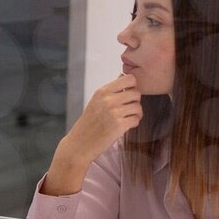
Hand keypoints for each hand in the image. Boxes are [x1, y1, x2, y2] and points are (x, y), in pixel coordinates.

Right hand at [43, 74, 141, 194]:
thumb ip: (111, 90)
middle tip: (128, 109)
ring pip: (138, 107)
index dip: (133, 86)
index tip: (128, 94)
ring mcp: (113, 112)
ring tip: (126, 118)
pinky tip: (125, 126)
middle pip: (136, 93)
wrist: (80, 143)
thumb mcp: (96, 101)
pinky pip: (136, 120)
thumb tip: (123, 76)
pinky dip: (133, 123)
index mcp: (102, 91)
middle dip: (135, 102)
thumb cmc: (90, 122)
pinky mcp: (119, 125)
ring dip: (136, 114)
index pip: (129, 79)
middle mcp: (107, 99)